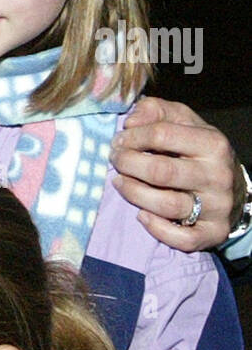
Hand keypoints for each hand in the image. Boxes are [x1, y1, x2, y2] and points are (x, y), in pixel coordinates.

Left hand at [109, 97, 240, 251]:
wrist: (234, 188)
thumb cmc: (199, 153)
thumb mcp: (186, 123)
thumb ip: (158, 111)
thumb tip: (132, 119)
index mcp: (213, 144)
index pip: (162, 134)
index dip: (133, 136)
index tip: (119, 140)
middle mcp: (217, 176)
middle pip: (161, 171)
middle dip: (128, 164)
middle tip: (115, 160)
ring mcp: (217, 207)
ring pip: (166, 205)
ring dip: (134, 194)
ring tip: (119, 183)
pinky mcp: (213, 233)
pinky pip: (182, 239)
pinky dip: (157, 229)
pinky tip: (141, 216)